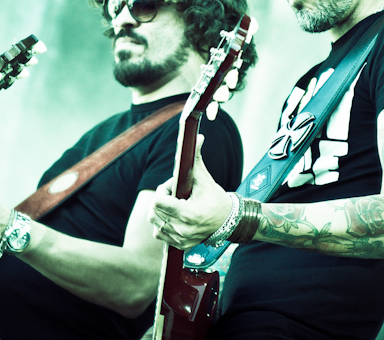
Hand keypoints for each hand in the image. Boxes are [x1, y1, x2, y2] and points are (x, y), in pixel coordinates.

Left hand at [149, 135, 231, 249]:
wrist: (229, 221)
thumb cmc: (216, 198)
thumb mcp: (204, 179)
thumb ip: (195, 159)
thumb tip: (197, 138)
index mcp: (188, 214)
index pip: (158, 202)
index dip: (162, 191)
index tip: (173, 187)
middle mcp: (183, 229)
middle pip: (154, 213)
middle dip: (161, 200)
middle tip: (174, 195)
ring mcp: (181, 239)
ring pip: (155, 224)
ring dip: (160, 213)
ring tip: (174, 206)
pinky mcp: (181, 245)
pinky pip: (160, 234)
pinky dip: (163, 224)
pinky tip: (174, 217)